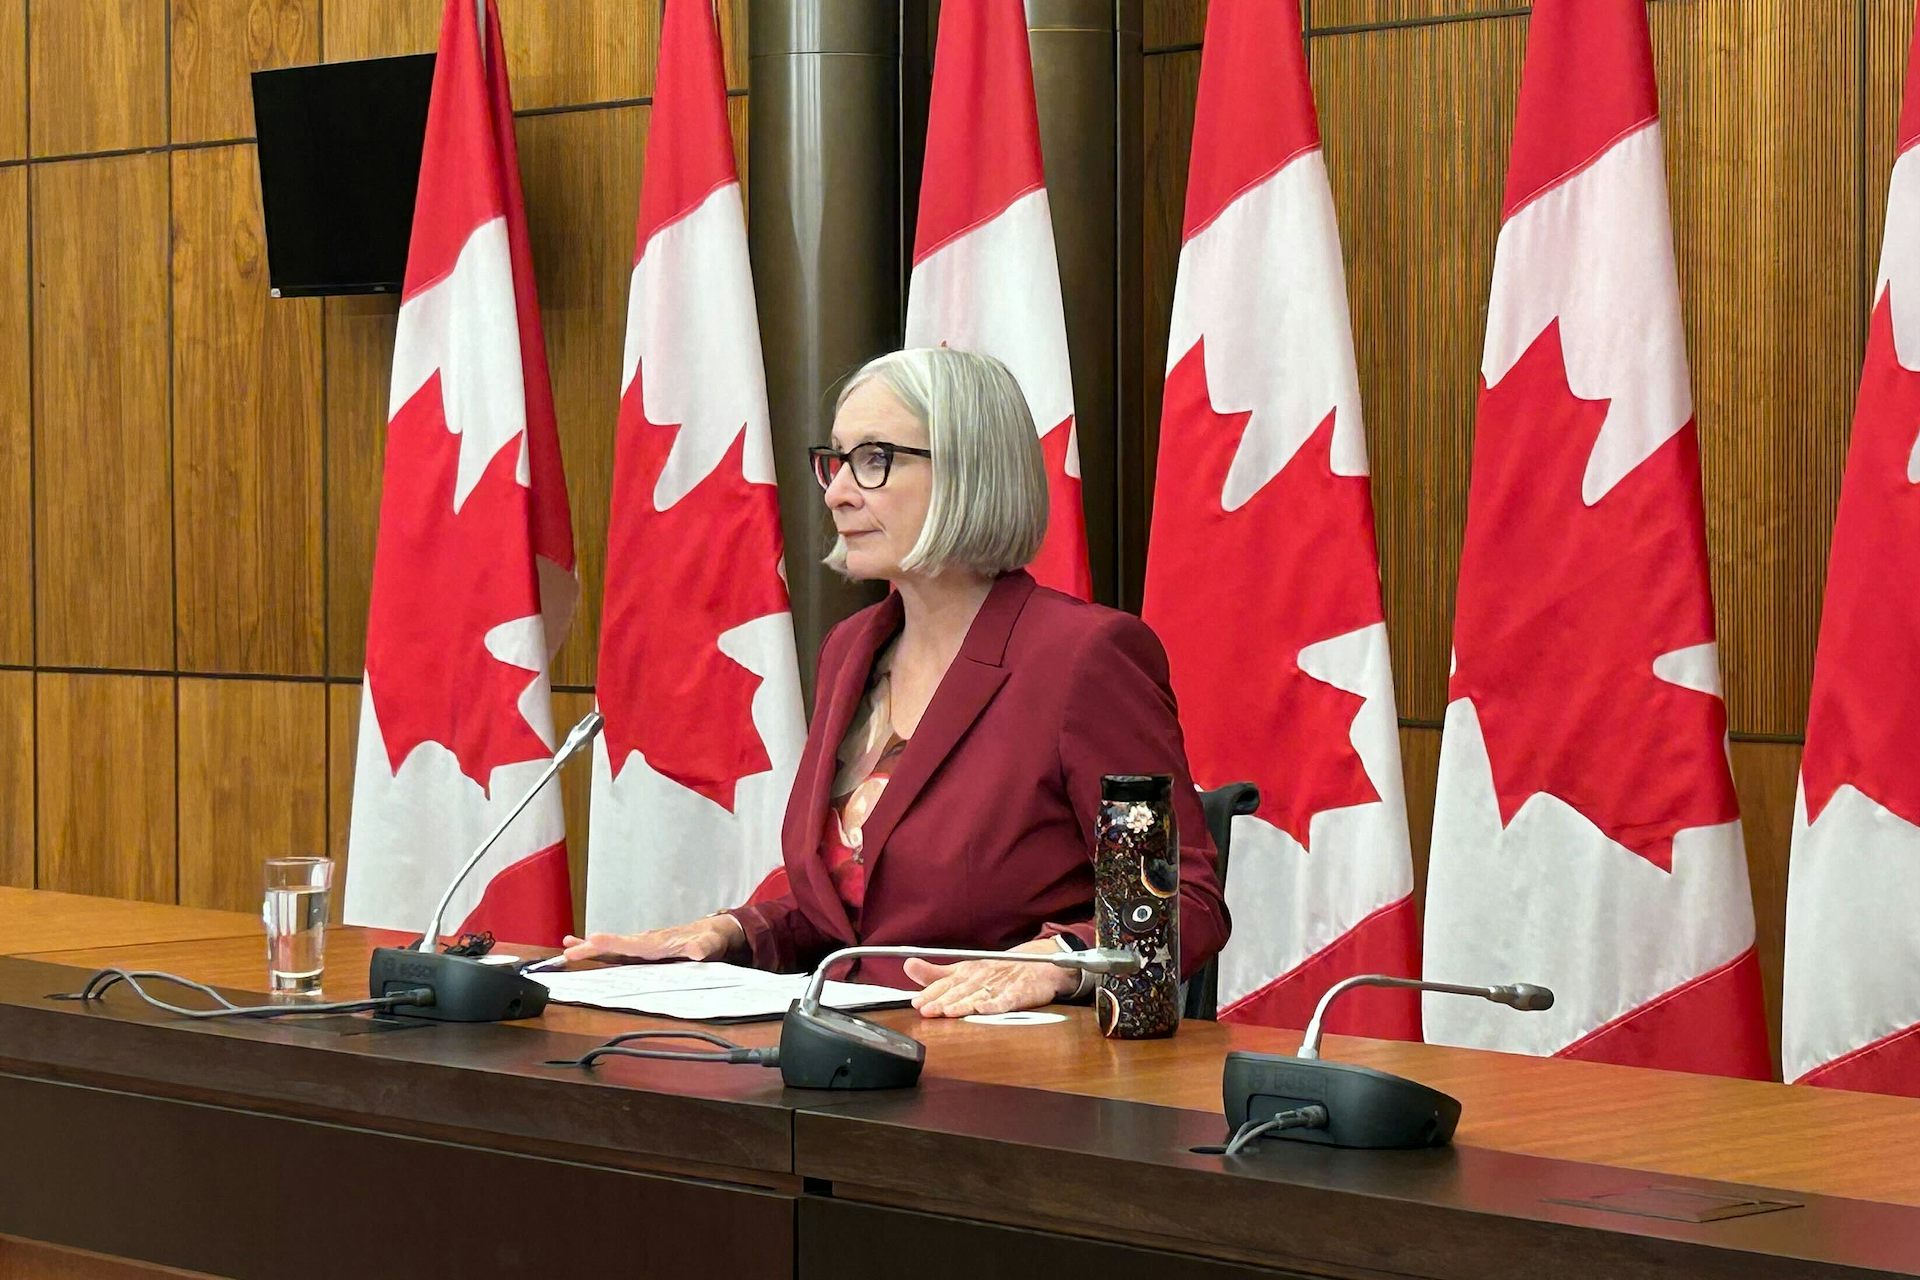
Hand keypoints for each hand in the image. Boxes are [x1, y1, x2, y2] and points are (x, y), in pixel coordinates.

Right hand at [560, 914, 744, 964]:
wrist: (709, 932)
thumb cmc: (708, 940)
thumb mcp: (709, 945)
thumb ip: (702, 947)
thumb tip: (696, 950)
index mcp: (658, 943)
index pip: (632, 944)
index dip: (613, 942)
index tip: (594, 939)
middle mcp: (645, 942)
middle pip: (615, 945)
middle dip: (592, 947)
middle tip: (569, 950)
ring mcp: (641, 945)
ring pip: (612, 946)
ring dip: (589, 946)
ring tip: (566, 945)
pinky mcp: (641, 950)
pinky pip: (616, 950)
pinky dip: (598, 948)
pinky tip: (581, 946)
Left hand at [905, 939, 1076, 1018]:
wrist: (1037, 965)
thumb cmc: (996, 972)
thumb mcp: (963, 970)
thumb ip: (936, 973)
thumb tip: (908, 965)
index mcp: (967, 972)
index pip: (945, 983)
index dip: (931, 993)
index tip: (917, 1002)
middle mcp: (981, 977)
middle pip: (960, 990)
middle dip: (942, 1000)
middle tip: (927, 1010)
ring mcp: (1000, 985)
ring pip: (978, 995)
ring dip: (963, 1004)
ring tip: (949, 1012)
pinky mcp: (1019, 994)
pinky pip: (1006, 1000)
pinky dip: (995, 1004)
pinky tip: (983, 1009)